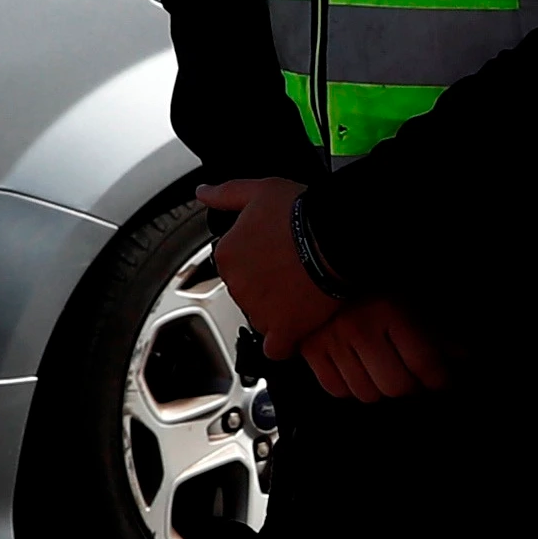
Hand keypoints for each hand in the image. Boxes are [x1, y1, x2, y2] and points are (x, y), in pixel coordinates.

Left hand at [199, 176, 338, 361]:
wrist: (335, 236)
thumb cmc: (301, 213)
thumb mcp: (258, 190)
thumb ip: (225, 193)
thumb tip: (203, 193)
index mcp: (227, 254)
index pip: (235, 267)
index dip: (257, 261)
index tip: (275, 255)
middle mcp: (237, 285)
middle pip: (248, 293)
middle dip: (267, 286)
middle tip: (293, 272)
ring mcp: (259, 310)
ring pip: (261, 318)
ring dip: (277, 311)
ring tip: (302, 293)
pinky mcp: (284, 329)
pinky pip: (277, 348)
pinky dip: (285, 343)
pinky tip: (296, 330)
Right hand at [296, 296, 451, 401]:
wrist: (324, 264)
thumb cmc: (376, 283)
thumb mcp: (412, 299)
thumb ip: (437, 331)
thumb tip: (462, 357)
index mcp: (390, 310)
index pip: (424, 363)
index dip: (440, 379)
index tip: (443, 382)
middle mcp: (359, 327)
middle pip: (395, 386)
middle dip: (410, 387)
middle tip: (414, 379)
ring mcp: (331, 340)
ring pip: (366, 393)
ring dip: (380, 388)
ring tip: (385, 372)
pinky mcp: (310, 350)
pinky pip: (336, 389)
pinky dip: (350, 387)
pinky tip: (358, 371)